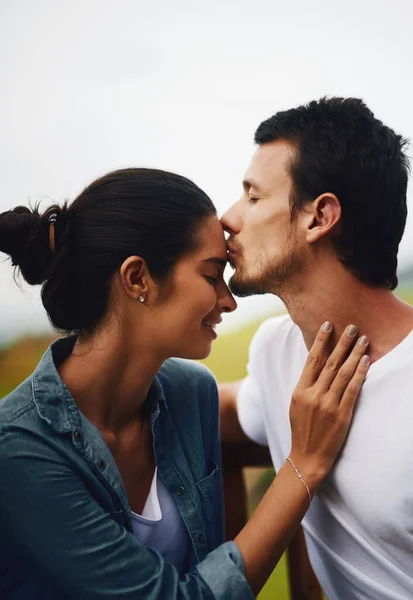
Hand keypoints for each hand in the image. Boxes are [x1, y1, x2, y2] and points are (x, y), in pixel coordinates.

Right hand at [289, 322, 368, 490]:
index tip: (328, 325)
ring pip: (342, 373)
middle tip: (352, 327)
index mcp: (299, 390)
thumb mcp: (296, 404)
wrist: (307, 457)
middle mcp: (313, 395)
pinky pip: (352, 390)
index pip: (312, 359)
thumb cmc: (302, 430)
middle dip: (342, 342)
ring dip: (354, 354)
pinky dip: (360, 374)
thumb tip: (317, 364)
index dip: (321, 340)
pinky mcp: (341, 415)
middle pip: (329, 362)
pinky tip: (366, 362)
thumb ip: (306, 385)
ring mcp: (327, 405)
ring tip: (363, 340)